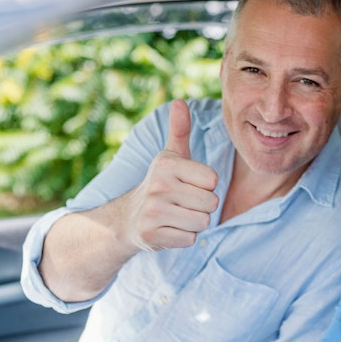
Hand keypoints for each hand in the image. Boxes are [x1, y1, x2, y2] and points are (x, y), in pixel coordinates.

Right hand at [123, 99, 220, 251]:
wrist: (127, 219)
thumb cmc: (161, 183)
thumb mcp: (170, 156)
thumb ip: (179, 131)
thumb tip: (179, 102)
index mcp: (167, 164)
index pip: (213, 180)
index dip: (206, 185)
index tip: (189, 184)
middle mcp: (158, 185)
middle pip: (211, 203)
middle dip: (202, 206)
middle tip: (182, 202)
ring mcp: (153, 211)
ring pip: (203, 222)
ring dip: (194, 222)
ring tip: (177, 215)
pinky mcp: (152, 235)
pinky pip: (190, 239)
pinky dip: (184, 237)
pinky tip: (169, 228)